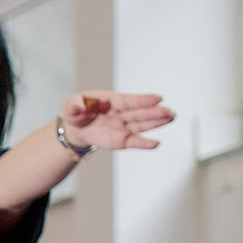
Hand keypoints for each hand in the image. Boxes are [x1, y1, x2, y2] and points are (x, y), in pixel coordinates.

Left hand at [56, 90, 173, 155]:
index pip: (129, 101)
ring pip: (142, 125)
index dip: (143, 100)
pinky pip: (134, 142)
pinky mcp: (122, 140)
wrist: (76, 128)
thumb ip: (75, 106)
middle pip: (140, 113)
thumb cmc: (77, 111)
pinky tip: (155, 144)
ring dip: (157, 123)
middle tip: (170, 112)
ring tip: (171, 118)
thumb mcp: (71, 106)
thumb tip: (77, 106)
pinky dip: (144, 143)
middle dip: (155, 112)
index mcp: (111, 101)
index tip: (158, 98)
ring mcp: (123, 127)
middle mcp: (121, 113)